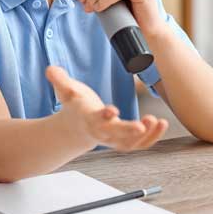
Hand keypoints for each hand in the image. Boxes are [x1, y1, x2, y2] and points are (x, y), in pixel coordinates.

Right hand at [45, 66, 167, 151]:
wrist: (76, 127)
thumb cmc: (75, 106)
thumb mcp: (65, 91)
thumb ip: (59, 80)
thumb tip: (50, 69)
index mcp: (88, 119)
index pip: (95, 119)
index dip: (103, 116)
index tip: (112, 111)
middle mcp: (101, 132)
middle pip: (115, 135)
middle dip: (128, 131)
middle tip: (142, 125)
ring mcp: (113, 139)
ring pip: (130, 143)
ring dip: (146, 135)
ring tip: (157, 121)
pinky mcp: (124, 140)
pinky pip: (140, 144)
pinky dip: (152, 137)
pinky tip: (162, 124)